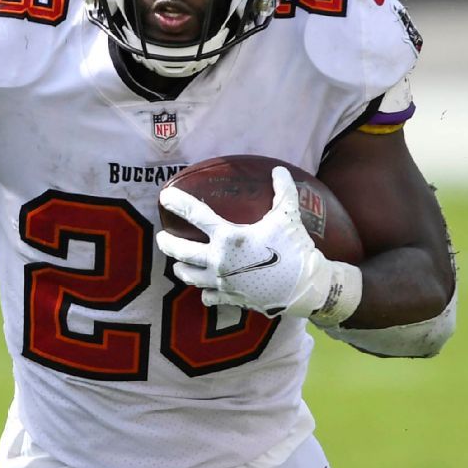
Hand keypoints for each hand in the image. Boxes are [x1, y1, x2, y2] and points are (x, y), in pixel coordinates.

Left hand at [157, 166, 360, 323]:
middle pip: (181, 251)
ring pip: (190, 276)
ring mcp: (222, 282)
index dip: (178, 203)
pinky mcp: (230, 298)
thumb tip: (279, 169)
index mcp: (228, 237)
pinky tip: (206, 290)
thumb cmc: (294, 248)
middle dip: (168, 243)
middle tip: (162, 237)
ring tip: (178, 265)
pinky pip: (209, 297)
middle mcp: (219, 260)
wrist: (304, 287)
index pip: (196, 215)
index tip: (164, 197)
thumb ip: (283, 191)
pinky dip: (205, 293)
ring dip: (181, 269)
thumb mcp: (288, 216)